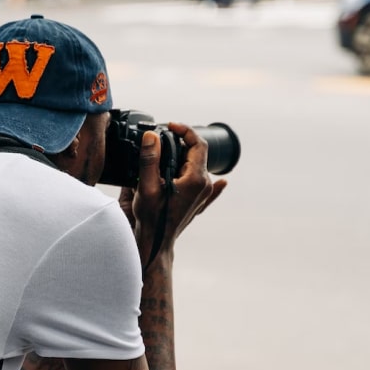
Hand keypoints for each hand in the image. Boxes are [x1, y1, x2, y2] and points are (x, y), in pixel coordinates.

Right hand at [118, 123, 227, 263]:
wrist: (156, 243)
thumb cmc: (152, 218)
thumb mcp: (147, 186)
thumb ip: (150, 159)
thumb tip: (151, 136)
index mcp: (195, 178)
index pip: (197, 144)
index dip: (184, 130)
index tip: (170, 126)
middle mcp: (204, 185)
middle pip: (197, 154)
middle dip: (181, 142)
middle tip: (163, 139)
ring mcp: (203, 195)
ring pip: (198, 167)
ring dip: (185, 157)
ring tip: (167, 154)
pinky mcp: (199, 203)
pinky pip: (210, 188)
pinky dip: (213, 182)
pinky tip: (223, 182)